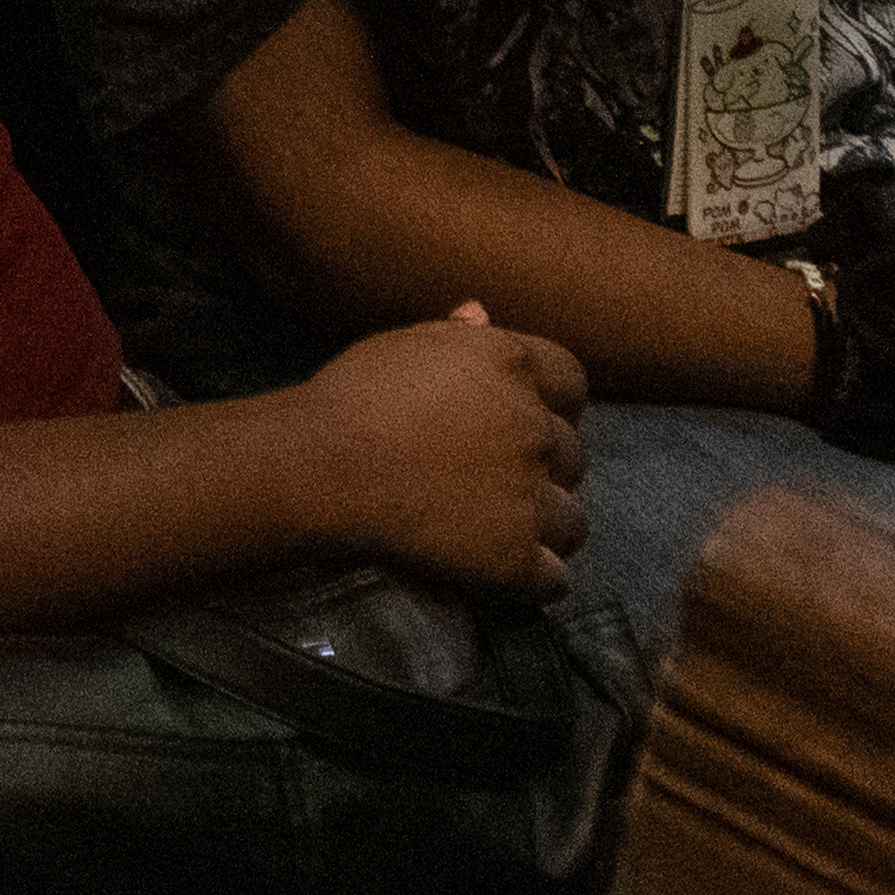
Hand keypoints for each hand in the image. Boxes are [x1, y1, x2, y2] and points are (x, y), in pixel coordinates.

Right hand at [294, 308, 589, 603]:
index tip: (527, 426)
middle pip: (574, 455)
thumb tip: (480, 315)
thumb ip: (456, 335)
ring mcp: (528, 496)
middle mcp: (533, 427)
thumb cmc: (353, 398)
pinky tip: (503, 574)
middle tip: (501, 484)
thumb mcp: (405, 346)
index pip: (572, 383)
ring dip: (546, 529)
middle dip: (546, 470)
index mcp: (513, 365)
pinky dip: (534, 580)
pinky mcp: (514, 558)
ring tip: (504, 533)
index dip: (556, 407)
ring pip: (572, 521)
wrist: (320, 467)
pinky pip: (555, 577)